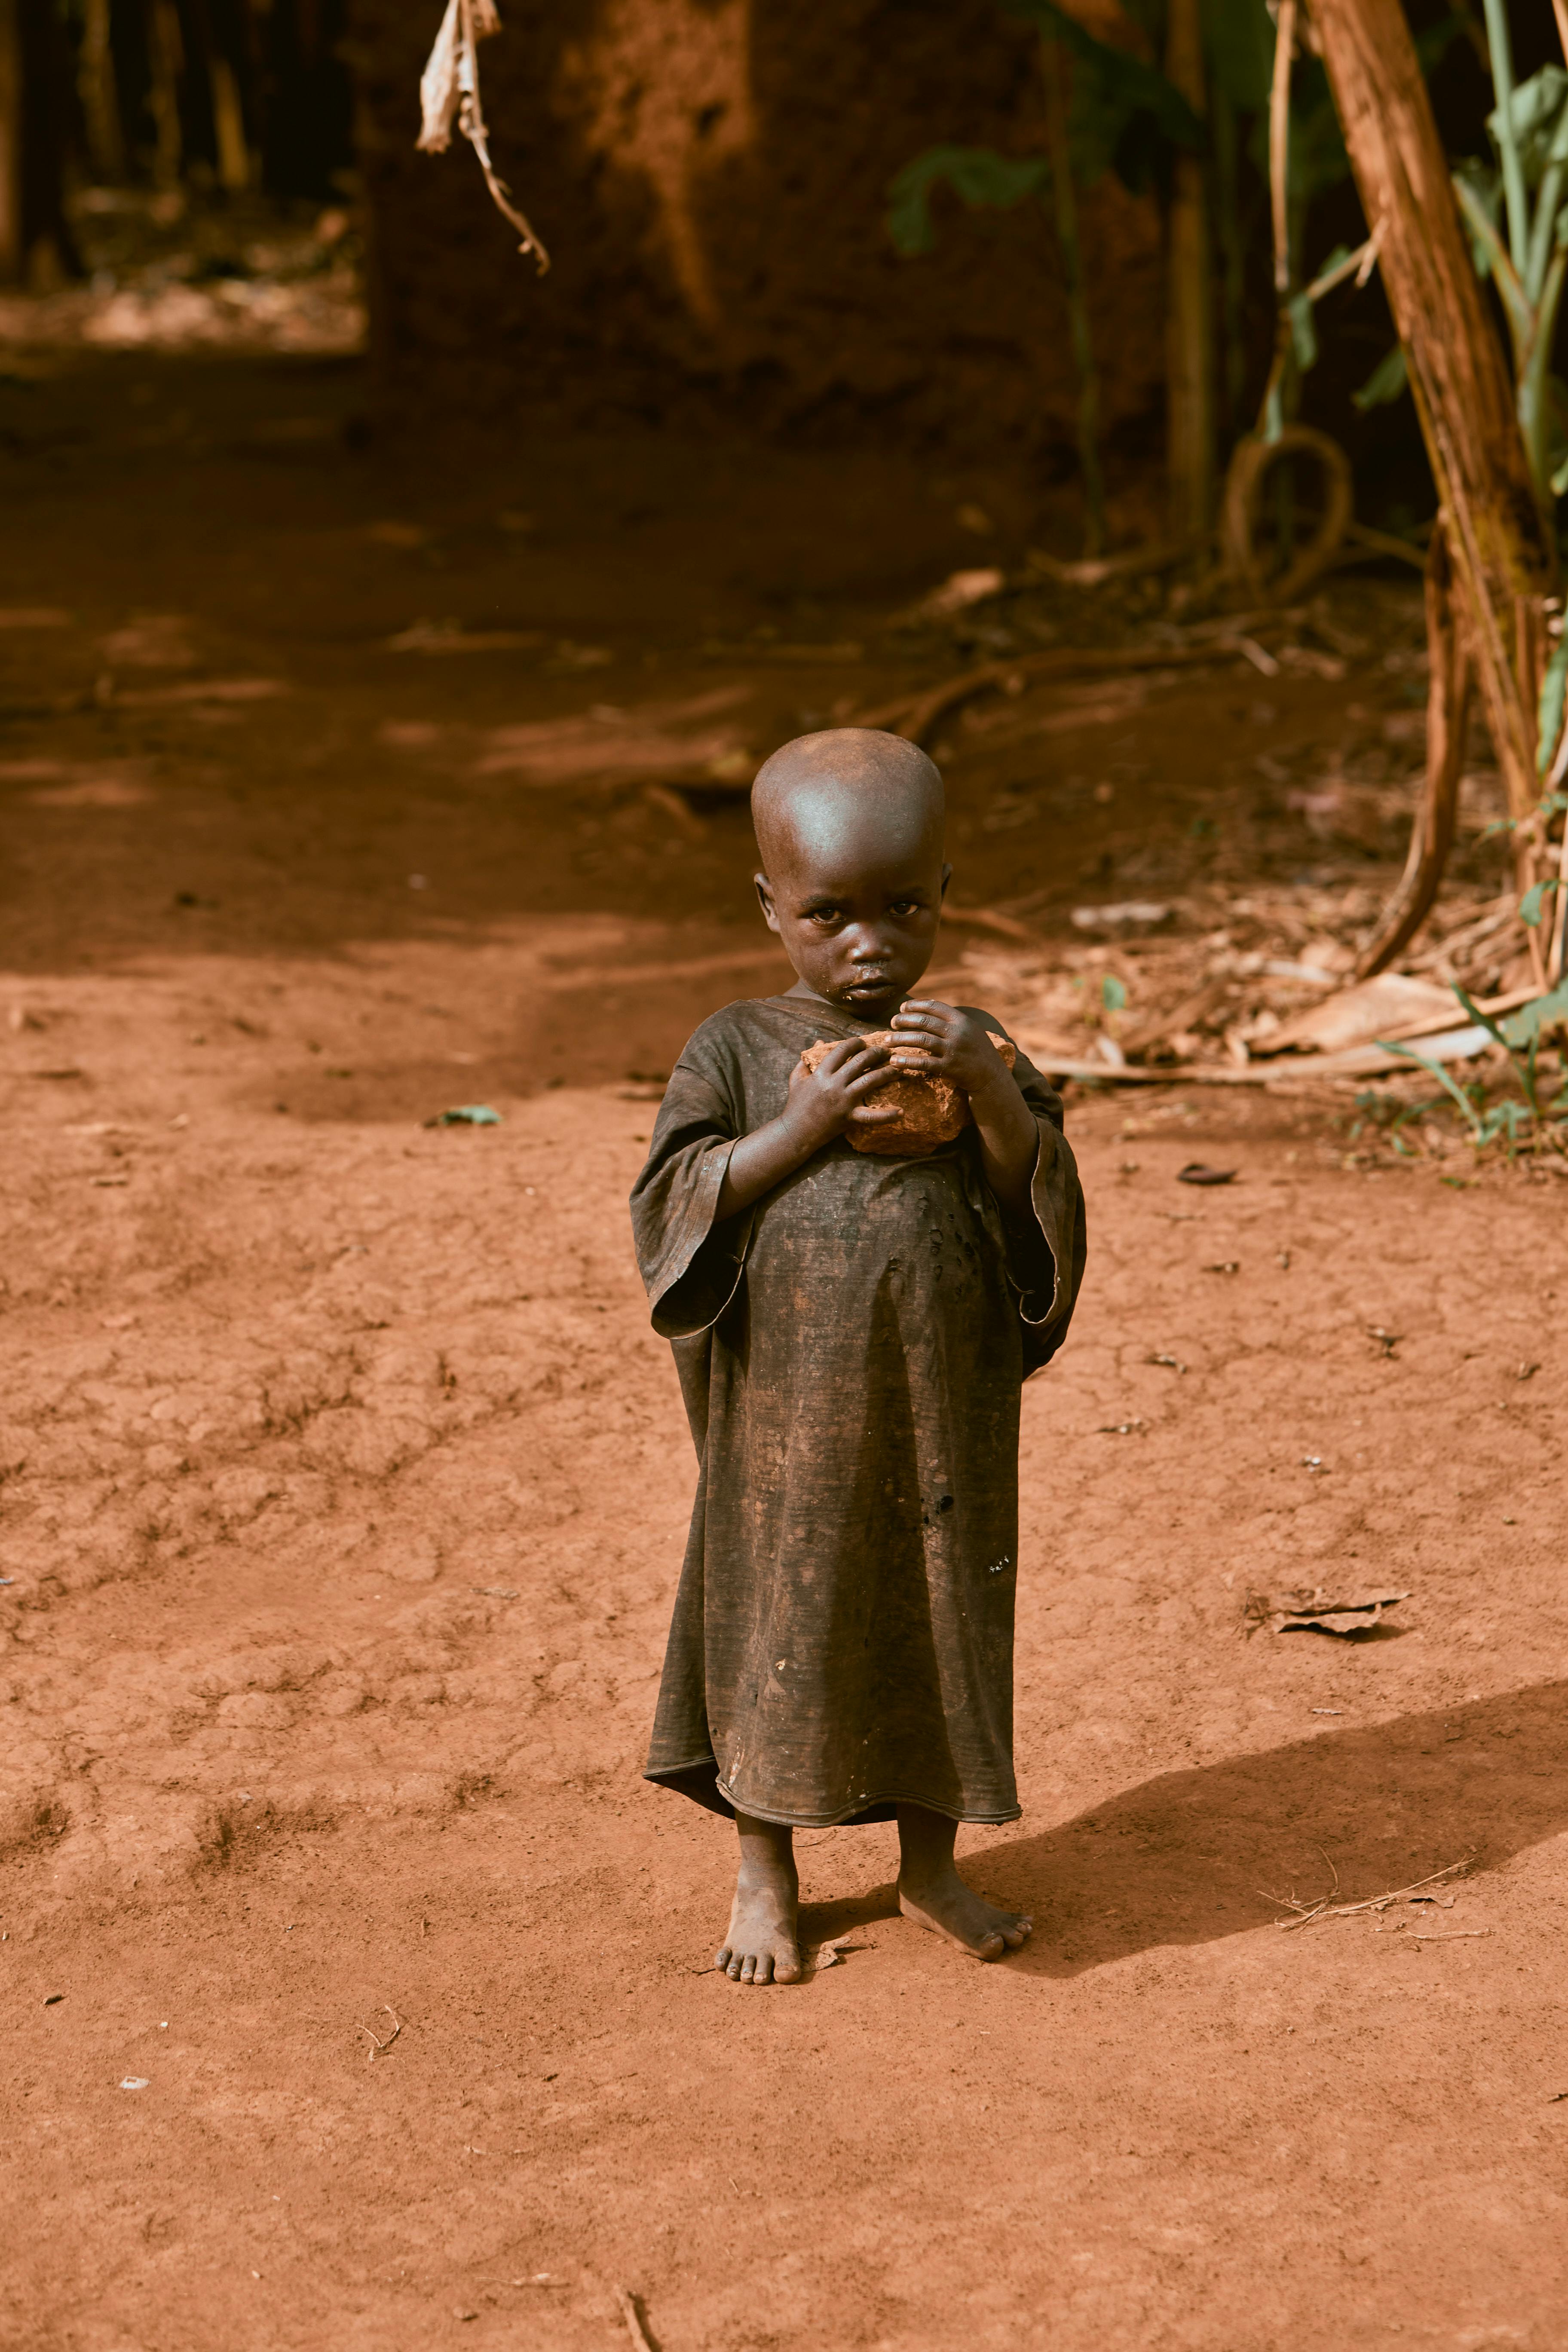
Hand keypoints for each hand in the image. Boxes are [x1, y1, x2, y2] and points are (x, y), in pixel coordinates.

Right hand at [783, 1038, 900, 1149]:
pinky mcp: (849, 1117)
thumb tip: (819, 1042)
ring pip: (870, 1080)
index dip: (855, 1042)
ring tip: (898, 1068)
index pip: (842, 1050)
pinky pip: (871, 1116)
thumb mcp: (797, 1078)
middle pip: (860, 1061)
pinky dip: (887, 1115)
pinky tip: (901, 1112)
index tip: (863, 1042)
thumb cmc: (796, 1104)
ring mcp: (843, 1100)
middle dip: (876, 1053)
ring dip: (886, 1072)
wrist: (795, 1132)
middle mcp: (833, 1084)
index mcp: (821, 1073)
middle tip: (886, 1051)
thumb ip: (807, 1058)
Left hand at [888, 1001, 1013, 1107]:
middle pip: (924, 1021)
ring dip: (900, 1039)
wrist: (991, 1076)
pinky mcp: (949, 1068)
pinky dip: (906, 1061)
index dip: (914, 1005)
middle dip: (903, 1020)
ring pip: (920, 1039)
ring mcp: (953, 1050)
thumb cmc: (975, 1050)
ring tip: (886, 1041)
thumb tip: (925, 1006)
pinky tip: (894, 1061)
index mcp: (961, 1020)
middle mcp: (957, 1032)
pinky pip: (923, 1063)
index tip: (901, 1008)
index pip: (933, 1006)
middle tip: (892, 1023)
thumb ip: (950, 1019)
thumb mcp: (969, 1029)